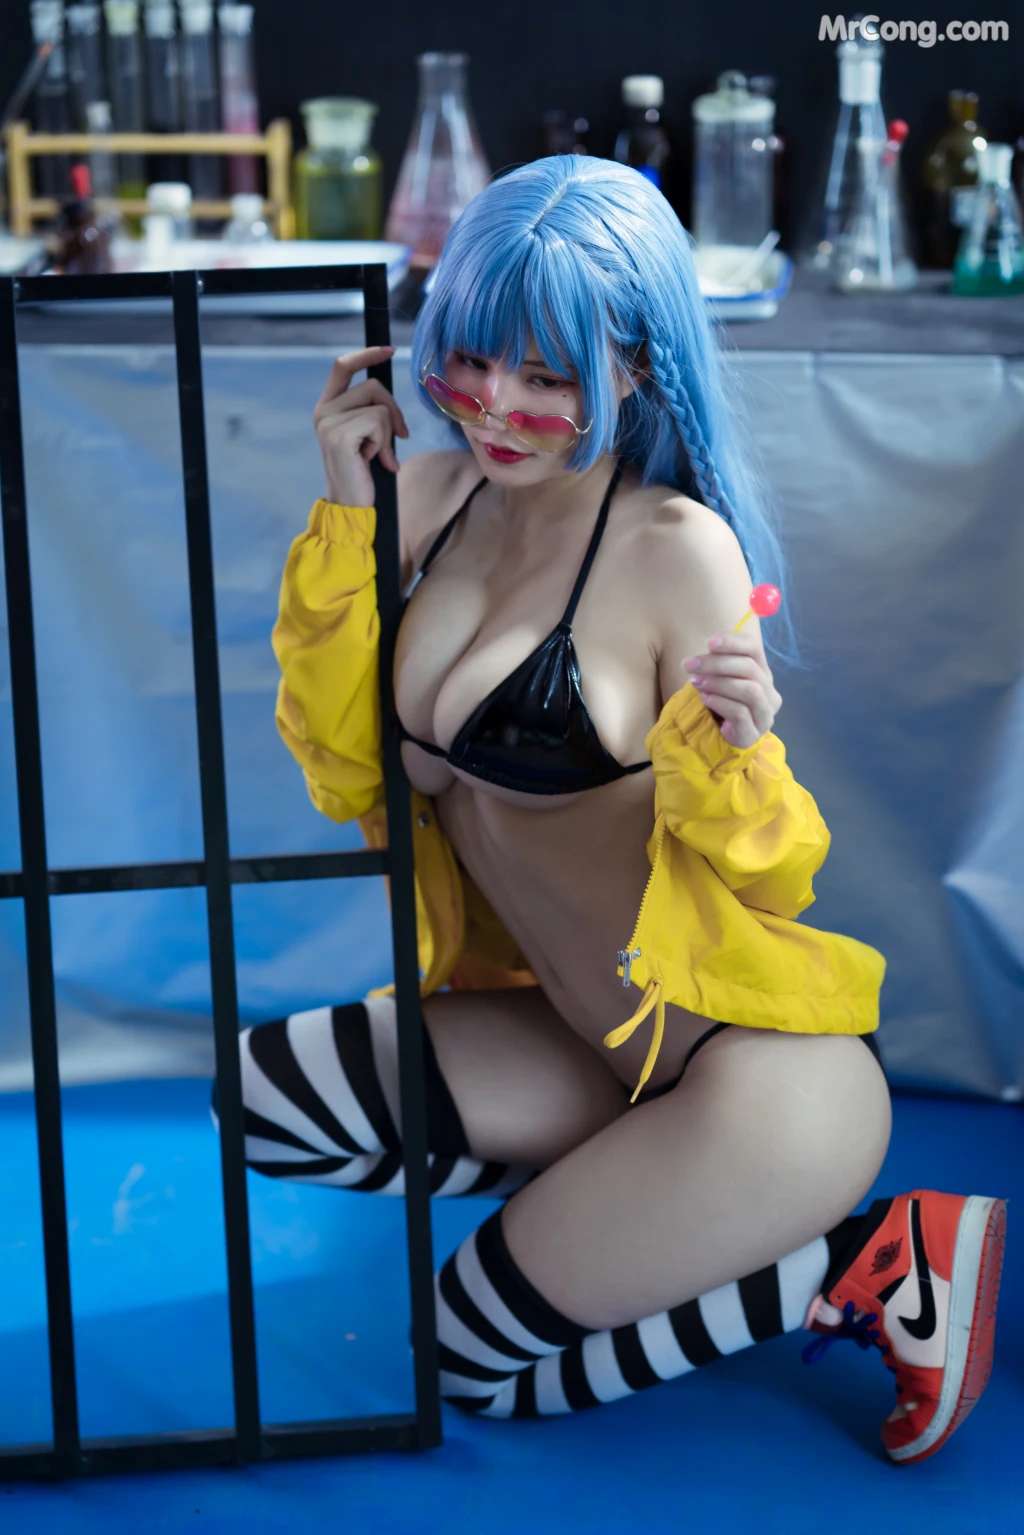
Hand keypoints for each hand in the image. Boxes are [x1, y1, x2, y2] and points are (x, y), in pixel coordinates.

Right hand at [313, 345, 409, 507]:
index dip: (367, 354)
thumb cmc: (364, 473)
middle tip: (401, 436)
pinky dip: (385, 444)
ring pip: (380, 407)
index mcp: (327, 407)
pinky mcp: (340, 435)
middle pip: (372, 386)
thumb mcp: (366, 436)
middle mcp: (323, 411)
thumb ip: (370, 412)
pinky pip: (379, 422)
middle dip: (395, 411)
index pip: (342, 366)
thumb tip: (388, 397)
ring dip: (388, 433)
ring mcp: (328, 422)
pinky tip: (374, 461)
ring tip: (378, 455)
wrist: (350, 507)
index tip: (390, 350)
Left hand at [683, 629, 781, 747]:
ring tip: (696, 682)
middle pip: (750, 668)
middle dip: (716, 664)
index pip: (754, 649)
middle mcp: (769, 692)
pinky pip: (740, 713)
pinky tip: (705, 699)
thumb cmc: (719, 703)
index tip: (710, 642)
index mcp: (762, 673)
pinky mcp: (753, 733)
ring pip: (750, 690)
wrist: (719, 738)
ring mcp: (765, 715)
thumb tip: (709, 647)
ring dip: (719, 683)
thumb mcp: (718, 678)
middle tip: (690, 665)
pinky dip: (720, 702)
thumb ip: (718, 663)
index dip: (733, 642)